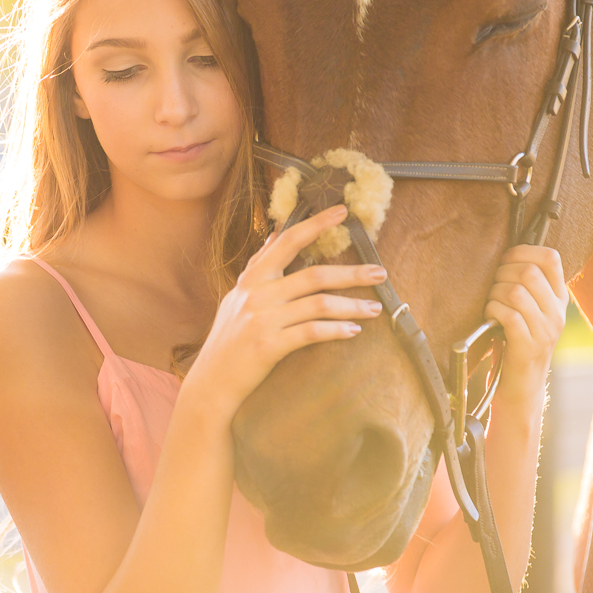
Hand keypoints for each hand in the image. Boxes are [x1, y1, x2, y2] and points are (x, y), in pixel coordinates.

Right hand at [184, 205, 388, 415]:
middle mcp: (257, 294)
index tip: (342, 212)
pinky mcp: (269, 345)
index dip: (315, 224)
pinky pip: (311, 332)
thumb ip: (258, 265)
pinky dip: (335, 330)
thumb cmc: (228, 339)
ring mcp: (263, 320)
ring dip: (352, 306)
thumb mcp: (237, 296)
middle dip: (352, 273)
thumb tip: (276, 233)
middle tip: (380, 273)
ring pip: (318, 304)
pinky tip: (353, 331)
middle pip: (314, 275)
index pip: (287, 242)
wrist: (212, 380)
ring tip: (374, 309)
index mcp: (252, 279)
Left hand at [484, 245, 566, 419]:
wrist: (520, 387)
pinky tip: (490, 319)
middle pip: (528, 271)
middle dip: (501, 273)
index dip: (523, 251)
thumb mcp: (530, 311)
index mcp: (559, 299)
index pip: (550, 257)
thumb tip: (506, 255)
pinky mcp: (529, 346)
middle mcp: (557, 313)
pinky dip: (492, 311)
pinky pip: (508, 314)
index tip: (505, 261)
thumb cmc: (515, 343)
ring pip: (516, 291)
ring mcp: (545, 331)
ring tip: (490, 305)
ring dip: (494, 294)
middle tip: (491, 287)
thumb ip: (527, 286)